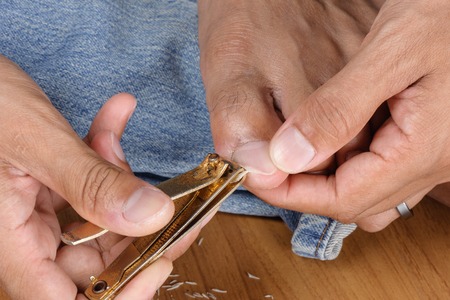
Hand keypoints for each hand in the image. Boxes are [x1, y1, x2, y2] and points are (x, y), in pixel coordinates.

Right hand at [0, 56, 195, 298]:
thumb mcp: (36, 140)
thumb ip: (91, 182)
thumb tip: (153, 216)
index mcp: (12, 243)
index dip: (119, 295)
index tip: (159, 262)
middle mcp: (28, 237)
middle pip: (100, 260)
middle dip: (141, 224)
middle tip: (175, 193)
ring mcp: (40, 213)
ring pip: (104, 218)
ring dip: (121, 177)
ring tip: (111, 135)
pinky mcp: (51, 188)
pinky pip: (92, 185)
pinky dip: (107, 153)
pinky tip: (115, 115)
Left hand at [260, 0, 449, 230]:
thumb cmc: (448, 16)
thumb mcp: (391, 52)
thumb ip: (338, 108)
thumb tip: (288, 156)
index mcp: (423, 151)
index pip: (344, 199)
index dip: (292, 193)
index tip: (257, 175)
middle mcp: (431, 165)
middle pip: (353, 202)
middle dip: (303, 189)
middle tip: (269, 163)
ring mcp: (431, 157)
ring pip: (366, 193)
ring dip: (324, 179)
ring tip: (295, 150)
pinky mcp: (425, 143)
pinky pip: (380, 173)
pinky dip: (347, 164)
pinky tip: (331, 137)